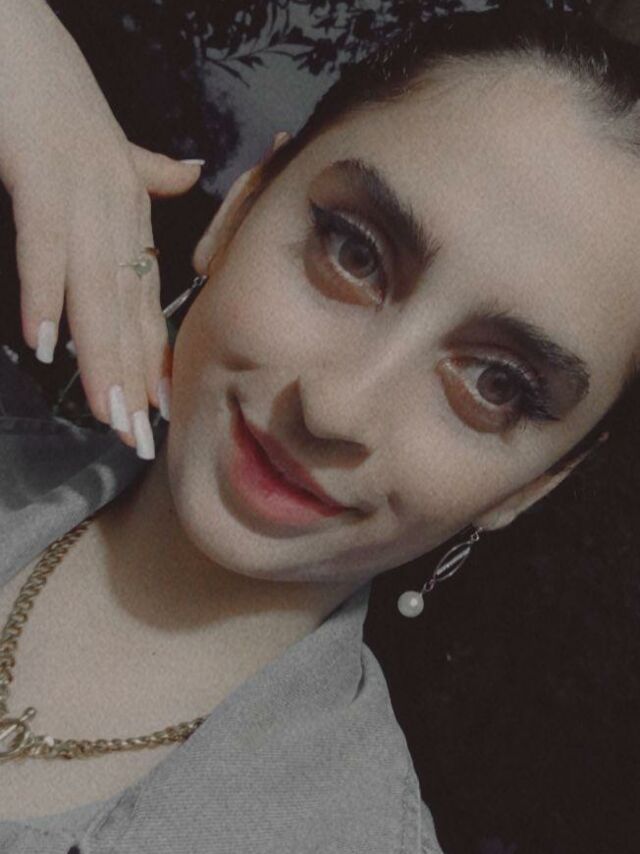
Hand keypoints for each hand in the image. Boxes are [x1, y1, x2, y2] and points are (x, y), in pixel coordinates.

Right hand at [0, 0, 203, 456]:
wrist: (16, 29)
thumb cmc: (56, 91)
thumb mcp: (105, 142)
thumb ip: (143, 169)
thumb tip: (183, 170)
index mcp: (126, 211)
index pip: (143, 299)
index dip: (151, 356)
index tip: (156, 410)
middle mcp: (117, 209)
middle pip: (127, 309)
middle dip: (133, 378)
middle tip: (138, 440)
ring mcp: (82, 190)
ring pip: (97, 289)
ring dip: (101, 355)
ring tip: (109, 414)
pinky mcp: (39, 168)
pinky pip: (45, 242)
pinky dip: (45, 291)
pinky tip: (46, 345)